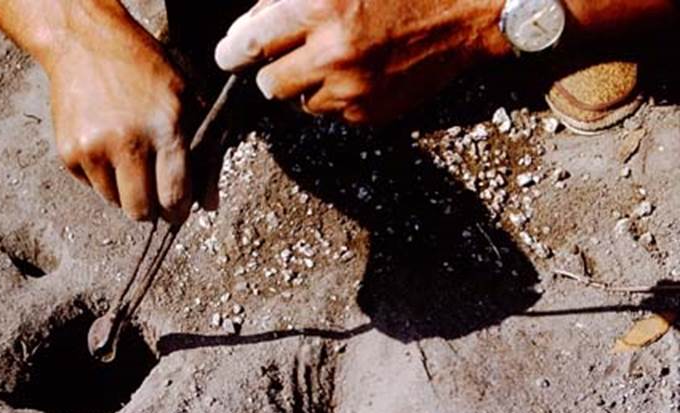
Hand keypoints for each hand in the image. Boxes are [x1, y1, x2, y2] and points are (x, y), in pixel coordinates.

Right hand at [44, 12, 191, 222]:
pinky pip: (91, 186)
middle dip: (151, 207)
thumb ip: (204, 154)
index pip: (174, 196)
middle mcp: (128, 143)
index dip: (179, 210)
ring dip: (124, 190)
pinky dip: (101, 176)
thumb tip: (209, 205)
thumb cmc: (144, 68)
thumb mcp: (187, 99)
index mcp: (165, 128)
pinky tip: (105, 145)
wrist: (85, 43)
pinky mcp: (68, 154)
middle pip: (141, 211)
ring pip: (114, 202)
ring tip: (127, 155)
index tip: (178, 208)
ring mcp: (94, 150)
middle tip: (152, 188)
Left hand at [215, 0, 510, 122]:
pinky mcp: (371, 112)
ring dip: (306, 83)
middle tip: (285, 53)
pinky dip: (337, 95)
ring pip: (299, 101)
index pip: (248, 44)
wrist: (472, 9)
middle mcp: (331, 52)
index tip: (229, 54)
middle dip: (271, 69)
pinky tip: (361, 68)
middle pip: (268, 84)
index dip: (232, 51)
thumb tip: (249, 24)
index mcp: (319, 7)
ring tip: (334, 55)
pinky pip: (332, 112)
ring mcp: (352, 88)